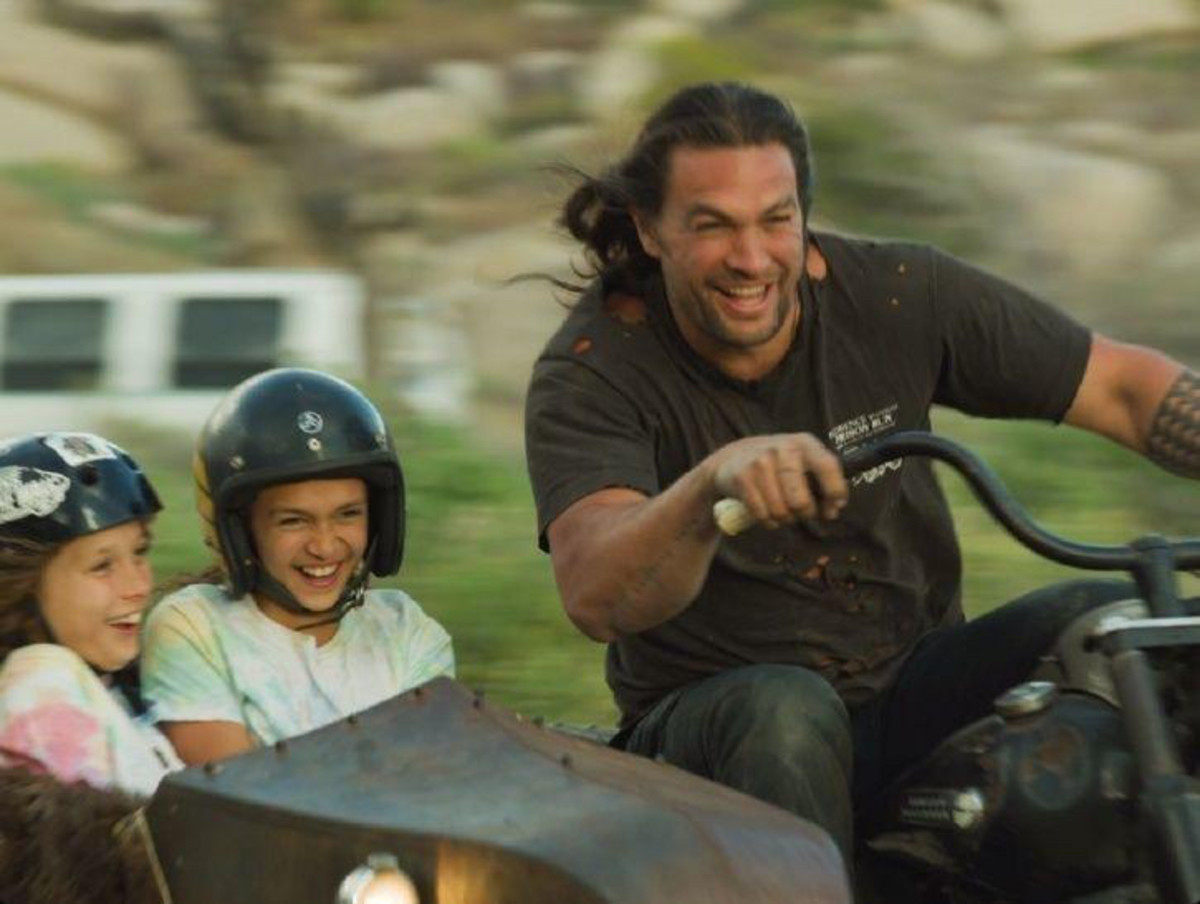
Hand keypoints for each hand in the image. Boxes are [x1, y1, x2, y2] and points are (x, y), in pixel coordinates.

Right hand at [708, 433, 847, 528]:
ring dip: (785, 518)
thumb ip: (822, 482)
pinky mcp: (742, 478)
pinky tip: (768, 513)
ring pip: (781, 511)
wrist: (733, 457)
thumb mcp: (801, 462)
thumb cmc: (778, 465)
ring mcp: (760, 462)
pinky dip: (768, 521)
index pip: (827, 466)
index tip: (835, 507)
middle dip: (805, 513)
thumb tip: (833, 510)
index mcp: (804, 443)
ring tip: (783, 511)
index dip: (834, 491)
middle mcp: (782, 449)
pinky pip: (762, 514)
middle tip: (802, 512)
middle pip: (800, 500)